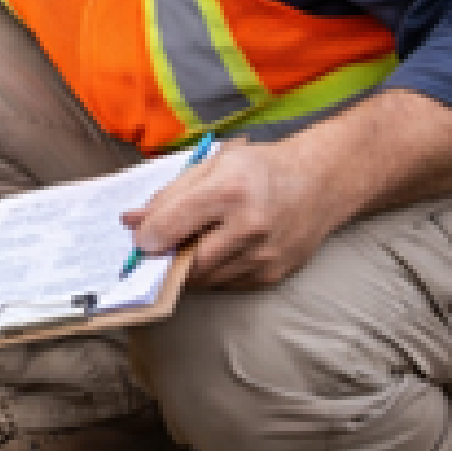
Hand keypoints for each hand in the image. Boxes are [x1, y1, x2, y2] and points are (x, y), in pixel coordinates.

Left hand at [120, 137, 342, 289]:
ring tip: (198, 243)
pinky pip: (226, 285)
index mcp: (230, 191)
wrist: (320, 183)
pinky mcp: (272, 275)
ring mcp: (264, 256)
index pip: (171, 226)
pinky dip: (215, 273)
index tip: (142, 238)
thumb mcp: (213, 166)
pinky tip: (223, 250)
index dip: (147, 237)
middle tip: (165, 246)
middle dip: (168, 259)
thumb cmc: (261, 169)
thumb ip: (169, 195)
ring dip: (190, 267)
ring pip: (205, 279)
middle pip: (186, 262)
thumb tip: (130, 222)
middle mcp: (250, 227)